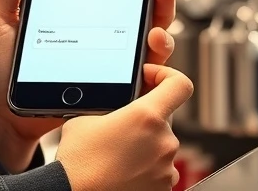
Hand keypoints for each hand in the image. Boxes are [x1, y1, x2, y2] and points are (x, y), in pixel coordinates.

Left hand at [0, 0, 179, 170]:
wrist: (0, 115)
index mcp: (78, 10)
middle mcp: (101, 32)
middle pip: (141, 10)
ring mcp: (109, 61)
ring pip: (149, 40)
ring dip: (162, 29)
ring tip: (155, 29)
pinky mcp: (111, 87)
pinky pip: (142, 77)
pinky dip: (153, 65)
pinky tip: (148, 56)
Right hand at [56, 64, 192, 190]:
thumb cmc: (77, 163)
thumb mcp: (86, 119)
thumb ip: (111, 108)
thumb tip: (119, 109)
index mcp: (147, 117)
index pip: (179, 85)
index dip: (167, 76)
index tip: (151, 79)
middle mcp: (163, 141)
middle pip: (164, 119)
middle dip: (145, 120)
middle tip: (121, 130)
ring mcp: (166, 168)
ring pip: (161, 146)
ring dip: (146, 146)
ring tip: (119, 156)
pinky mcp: (164, 188)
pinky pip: (160, 170)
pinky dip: (147, 169)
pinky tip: (125, 172)